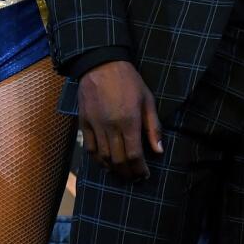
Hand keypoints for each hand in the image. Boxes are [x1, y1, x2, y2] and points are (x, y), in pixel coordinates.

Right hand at [77, 59, 163, 180]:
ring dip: (113, 169)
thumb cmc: (130, 82)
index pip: (133, 155)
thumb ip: (153, 127)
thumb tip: (159, 150)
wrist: (102, 66)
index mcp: (129, 121)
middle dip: (127, 173)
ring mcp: (95, 127)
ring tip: (122, 173)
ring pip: (102, 157)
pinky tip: (105, 163)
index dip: (139, 169)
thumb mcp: (148, 101)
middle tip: (135, 178)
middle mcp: (110, 127)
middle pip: (117, 160)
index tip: (145, 175)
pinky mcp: (84, 124)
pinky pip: (90, 149)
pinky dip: (97, 160)